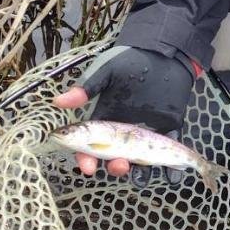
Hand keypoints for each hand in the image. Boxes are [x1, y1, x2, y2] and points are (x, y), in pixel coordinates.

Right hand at [53, 44, 195, 176]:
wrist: (163, 52)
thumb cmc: (130, 60)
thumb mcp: (106, 72)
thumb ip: (87, 88)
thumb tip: (57, 102)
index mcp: (105, 121)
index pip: (91, 146)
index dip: (86, 159)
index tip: (88, 168)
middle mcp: (123, 133)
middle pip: (115, 159)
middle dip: (115, 168)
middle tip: (119, 165)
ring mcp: (145, 134)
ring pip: (139, 163)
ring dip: (140, 174)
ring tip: (141, 177)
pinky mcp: (168, 130)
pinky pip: (168, 153)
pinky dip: (171, 169)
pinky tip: (172, 177)